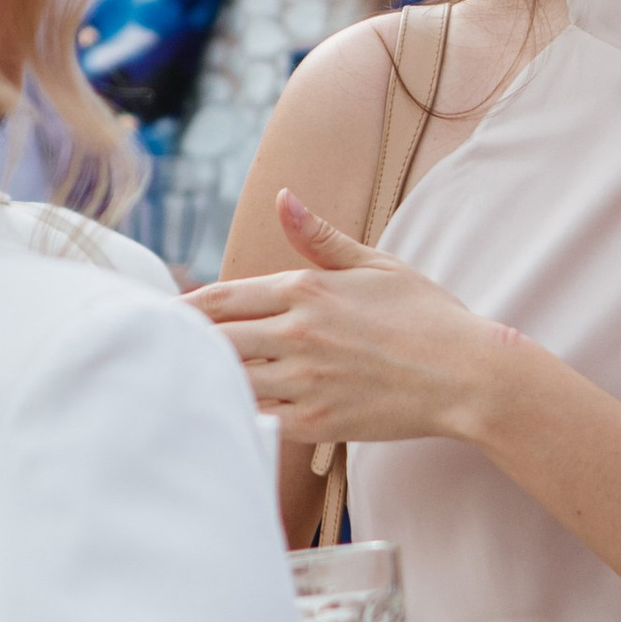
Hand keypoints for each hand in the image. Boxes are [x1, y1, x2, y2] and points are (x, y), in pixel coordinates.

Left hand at [188, 187, 508, 445]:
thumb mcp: (377, 265)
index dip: (184, 307)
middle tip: (153, 347)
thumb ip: (321, 237)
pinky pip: (255, 418)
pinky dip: (236, 412)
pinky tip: (223, 409)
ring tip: (174, 379)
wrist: (467, 375)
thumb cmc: (427, 317)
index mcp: (306, 290)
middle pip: (212, 339)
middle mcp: (297, 334)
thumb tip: (282, 198)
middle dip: (182, 343)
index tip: (163, 313)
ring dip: (203, 378)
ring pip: (228, 379)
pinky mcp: (314, 423)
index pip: (220, 297)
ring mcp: (303, 381)